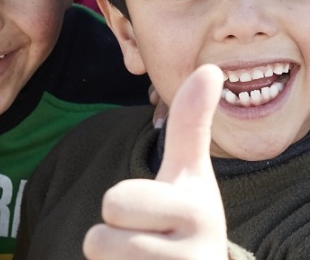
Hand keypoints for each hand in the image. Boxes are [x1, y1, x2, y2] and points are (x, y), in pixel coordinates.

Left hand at [85, 65, 228, 259]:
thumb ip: (192, 126)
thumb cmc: (190, 228)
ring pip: (98, 258)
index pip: (117, 201)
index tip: (157, 210)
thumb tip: (211, 67)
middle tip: (142, 242)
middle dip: (110, 237)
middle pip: (100, 237)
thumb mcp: (192, 178)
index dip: (122, 208)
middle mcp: (192, 254)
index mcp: (196, 212)